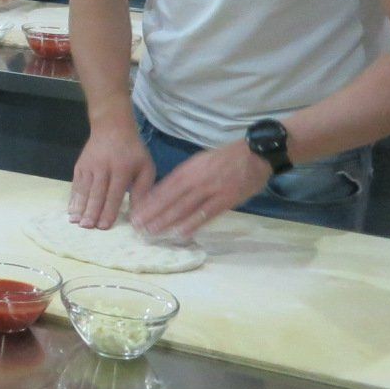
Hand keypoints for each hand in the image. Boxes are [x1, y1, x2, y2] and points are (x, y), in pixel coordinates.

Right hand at [67, 118, 153, 228]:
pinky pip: (76, 184)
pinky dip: (73, 197)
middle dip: (91, 211)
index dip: (108, 210)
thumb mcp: (145, 167)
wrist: (112, 128)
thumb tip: (138, 212)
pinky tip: (71, 210)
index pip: (114, 193)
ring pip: (84, 189)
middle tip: (87, 227)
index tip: (103, 226)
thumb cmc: (132, 151)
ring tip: (76, 222)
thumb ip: (142, 189)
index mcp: (122, 169)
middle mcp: (103, 168)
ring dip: (79, 206)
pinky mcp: (79, 166)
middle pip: (96, 193)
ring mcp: (89, 166)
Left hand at [131, 141, 270, 241]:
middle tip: (137, 227)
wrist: (254, 155)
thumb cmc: (224, 159)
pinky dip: (193, 224)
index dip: (149, 201)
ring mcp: (211, 190)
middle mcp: (196, 179)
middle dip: (152, 214)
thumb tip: (162, 193)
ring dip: (167, 221)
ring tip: (152, 232)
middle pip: (170, 199)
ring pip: (185, 207)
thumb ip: (182, 177)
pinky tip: (180, 233)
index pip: (164, 187)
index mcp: (188, 169)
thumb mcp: (199, 162)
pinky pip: (207, 214)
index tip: (135, 212)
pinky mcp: (226, 199)